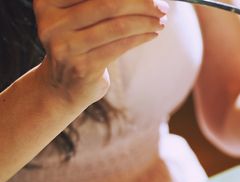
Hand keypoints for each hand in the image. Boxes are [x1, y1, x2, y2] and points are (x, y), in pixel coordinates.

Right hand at [33, 0, 168, 107]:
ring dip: (146, 22)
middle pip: (109, 4)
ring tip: (161, 21)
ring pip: (118, 26)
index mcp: (48, 2)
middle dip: (142, 4)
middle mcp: (52, 23)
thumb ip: (100, 4)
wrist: (60, 86)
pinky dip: (141, 38)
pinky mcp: (82, 67)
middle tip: (162, 7)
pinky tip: (152, 34)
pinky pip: (120, 47)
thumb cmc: (78, 45)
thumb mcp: (78, 18)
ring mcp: (65, 47)